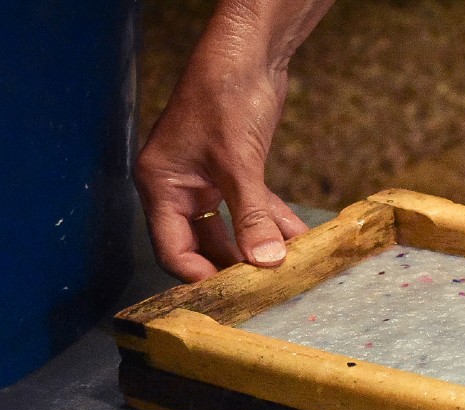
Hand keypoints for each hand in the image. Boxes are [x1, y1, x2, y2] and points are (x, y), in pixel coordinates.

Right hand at [134, 36, 306, 281]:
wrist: (248, 53)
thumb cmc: (224, 95)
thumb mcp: (238, 164)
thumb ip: (251, 216)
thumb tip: (265, 262)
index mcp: (161, 185)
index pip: (172, 249)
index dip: (199, 276)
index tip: (231, 295)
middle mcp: (179, 186)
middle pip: (203, 244)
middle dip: (235, 264)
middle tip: (264, 288)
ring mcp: (207, 180)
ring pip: (232, 228)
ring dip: (259, 245)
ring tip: (288, 267)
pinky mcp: (235, 171)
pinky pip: (252, 208)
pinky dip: (273, 222)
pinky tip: (298, 238)